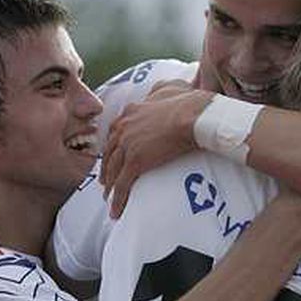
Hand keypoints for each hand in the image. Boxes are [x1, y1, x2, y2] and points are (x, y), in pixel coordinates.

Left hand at [100, 81, 213, 218]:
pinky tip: (116, 212)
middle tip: (106, 180)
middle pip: (109, 152)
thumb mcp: (170, 88)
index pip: (115, 132)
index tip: (113, 156)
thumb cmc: (188, 102)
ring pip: (112, 170)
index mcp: (131, 112)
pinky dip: (118, 200)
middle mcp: (124, 128)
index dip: (113, 146)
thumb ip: (160, 90)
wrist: (194, 116)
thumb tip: (161, 89)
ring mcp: (127, 145)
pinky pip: (122, 185)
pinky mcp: (135, 162)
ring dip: (109, 187)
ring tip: (109, 198)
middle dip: (106, 168)